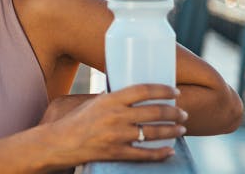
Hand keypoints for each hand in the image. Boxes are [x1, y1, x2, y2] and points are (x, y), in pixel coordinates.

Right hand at [36, 84, 186, 167]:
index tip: (175, 92)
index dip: (163, 90)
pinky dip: (160, 153)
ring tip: (181, 129)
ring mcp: (117, 136)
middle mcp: (115, 116)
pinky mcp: (116, 152)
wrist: (61, 143)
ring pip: (153, 133)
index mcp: (110, 100)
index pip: (143, 90)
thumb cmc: (76, 121)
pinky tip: (169, 151)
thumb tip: (131, 94)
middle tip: (183, 113)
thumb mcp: (93, 103)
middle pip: (154, 112)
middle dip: (174, 113)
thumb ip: (113, 99)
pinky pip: (144, 154)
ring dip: (172, 131)